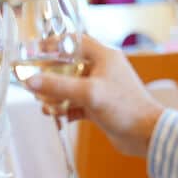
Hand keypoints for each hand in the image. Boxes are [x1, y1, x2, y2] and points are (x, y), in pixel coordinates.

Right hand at [27, 36, 163, 156]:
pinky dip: (64, 109)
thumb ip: (58, 86)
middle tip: (34, 83)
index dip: (54, 44)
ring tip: (44, 105)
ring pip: (70, 86)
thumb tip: (30, 81)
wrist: (147, 135)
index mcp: (104, 56)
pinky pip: (75, 103)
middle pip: (68, 65)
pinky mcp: (99, 106)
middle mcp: (102, 69)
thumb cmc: (126, 108)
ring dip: (55, 96)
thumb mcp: (89, 93)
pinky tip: (56, 116)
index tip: (35, 52)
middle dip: (50, 76)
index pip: (74, 41)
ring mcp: (100, 88)